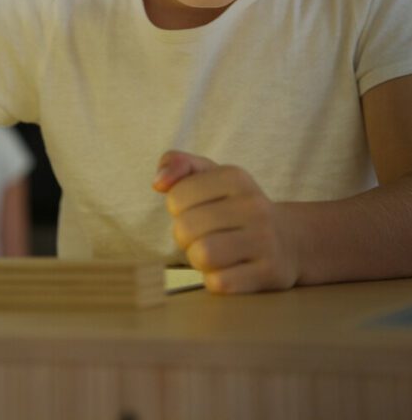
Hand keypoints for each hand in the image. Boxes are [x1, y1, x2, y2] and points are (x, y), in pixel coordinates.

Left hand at [153, 150, 300, 293]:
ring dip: (198, 260)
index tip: (195, 211)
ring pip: (202, 255)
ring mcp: (265, 239)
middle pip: (186, 228)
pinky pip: (219, 283)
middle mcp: (253, 205)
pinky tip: (229, 270)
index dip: (177, 210)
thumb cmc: (236, 206)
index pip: (176, 197)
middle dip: (185, 238)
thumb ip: (178, 164)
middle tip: (202, 236)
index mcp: (234, 177)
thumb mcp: (211, 175)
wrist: (290, 240)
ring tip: (213, 253)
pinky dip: (215, 280)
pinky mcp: (270, 272)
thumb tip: (158, 183)